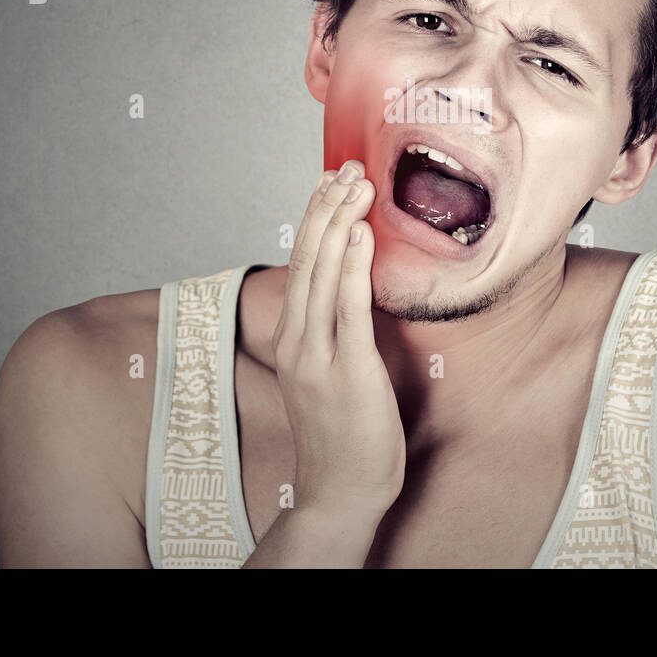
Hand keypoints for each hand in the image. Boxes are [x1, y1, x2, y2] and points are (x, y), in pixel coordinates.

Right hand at [272, 159, 405, 522]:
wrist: (340, 492)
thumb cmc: (345, 434)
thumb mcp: (334, 371)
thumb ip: (339, 329)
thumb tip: (362, 286)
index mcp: (295, 337)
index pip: (302, 262)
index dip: (315, 216)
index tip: (331, 178)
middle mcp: (298, 340)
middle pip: (308, 258)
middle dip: (326, 206)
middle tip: (346, 164)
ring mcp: (318, 356)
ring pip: (322, 273)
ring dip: (339, 222)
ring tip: (355, 182)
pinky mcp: (346, 371)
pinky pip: (348, 309)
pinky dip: (352, 267)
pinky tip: (360, 233)